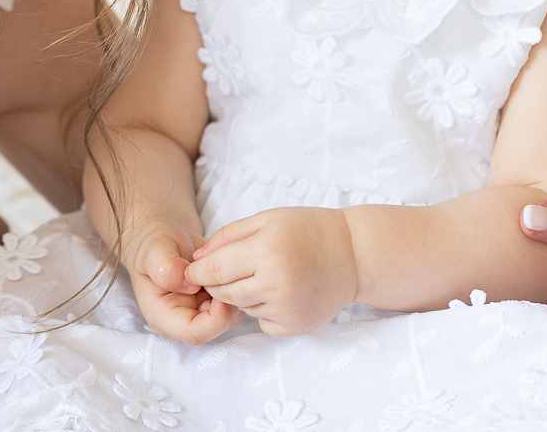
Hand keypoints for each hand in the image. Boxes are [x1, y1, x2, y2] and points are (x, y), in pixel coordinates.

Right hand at [128, 227, 240, 345]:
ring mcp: (201, 311)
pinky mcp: (214, 300)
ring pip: (229, 316)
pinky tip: (235, 266)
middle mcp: (184, 320)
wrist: (163, 241)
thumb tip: (189, 284)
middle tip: (234, 275)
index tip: (222, 289)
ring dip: (237, 294)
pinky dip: (239, 286)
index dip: (215, 318)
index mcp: (164, 317)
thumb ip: (167, 269)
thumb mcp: (155, 253)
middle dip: (230, 304)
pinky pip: (234, 301)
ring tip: (233, 267)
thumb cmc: (154, 248)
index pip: (195, 333)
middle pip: (216, 327)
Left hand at [186, 206, 357, 336]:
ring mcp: (286, 309)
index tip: (193, 269)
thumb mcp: (268, 218)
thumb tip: (197, 261)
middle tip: (231, 268)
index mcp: (266, 251)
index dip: (199, 271)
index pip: (214, 270)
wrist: (353, 253)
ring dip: (242, 294)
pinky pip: (262, 323)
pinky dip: (263, 309)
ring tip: (264, 274)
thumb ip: (229, 236)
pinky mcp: (295, 327)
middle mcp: (275, 284)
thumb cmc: (309, 229)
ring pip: (242, 308)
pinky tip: (281, 290)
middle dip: (218, 282)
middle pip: (224, 292)